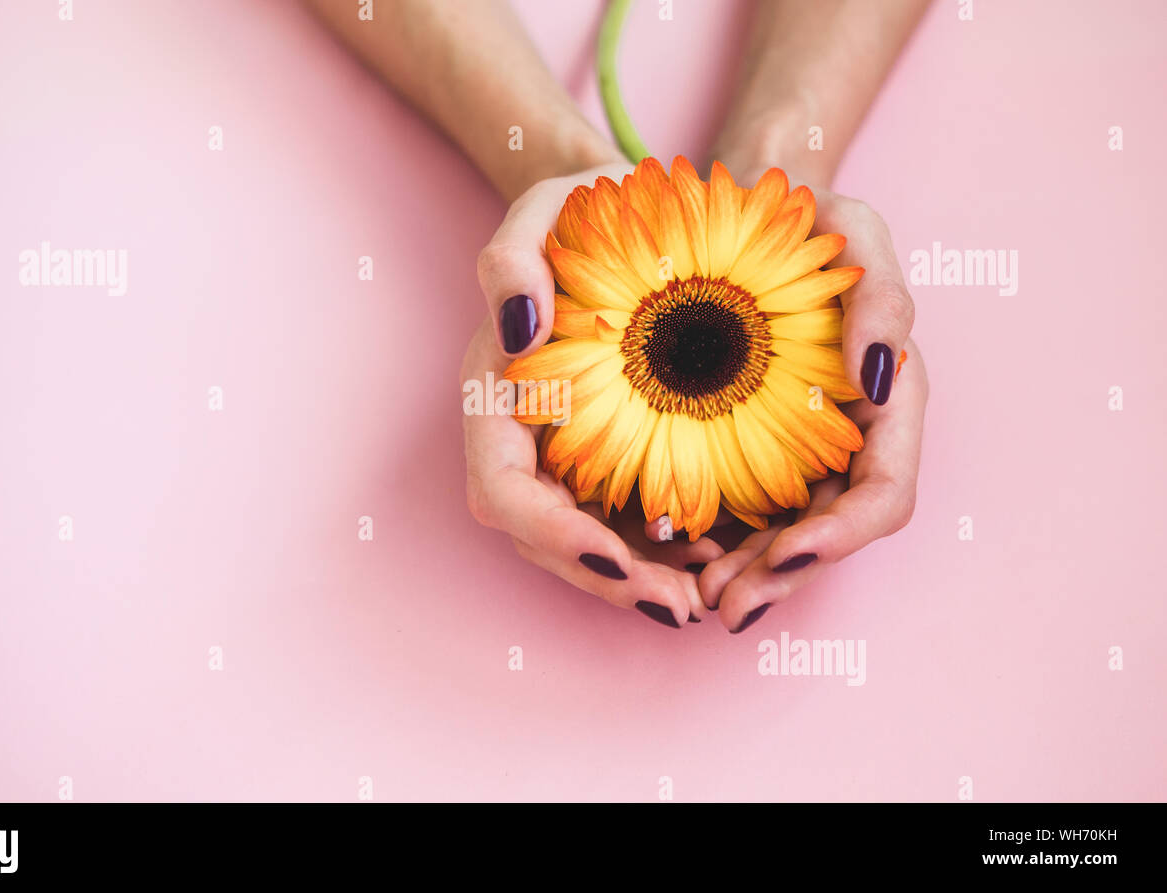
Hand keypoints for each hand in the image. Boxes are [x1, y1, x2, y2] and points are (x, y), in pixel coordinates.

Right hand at [464, 166, 726, 627]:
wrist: (622, 211)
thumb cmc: (581, 209)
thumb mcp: (542, 209)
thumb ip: (509, 260)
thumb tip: (519, 328)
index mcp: (494, 392)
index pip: (502, 489)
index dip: (551, 534)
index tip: (617, 560)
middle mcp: (523, 435)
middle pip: (545, 539)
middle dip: (608, 581)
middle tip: (684, 607)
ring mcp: (562, 452)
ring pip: (587, 544)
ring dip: (641, 580)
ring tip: (708, 597)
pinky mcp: (607, 455)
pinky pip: (625, 521)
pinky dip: (665, 550)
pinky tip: (720, 554)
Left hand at [689, 184, 927, 631]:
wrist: (754, 213)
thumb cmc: (813, 219)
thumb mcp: (857, 233)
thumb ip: (882, 299)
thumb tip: (879, 379)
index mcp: (891, 404)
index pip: (883, 494)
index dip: (841, 535)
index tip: (786, 552)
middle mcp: (853, 439)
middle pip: (829, 533)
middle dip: (781, 575)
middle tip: (721, 606)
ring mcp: (806, 450)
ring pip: (785, 534)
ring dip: (746, 573)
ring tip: (695, 597)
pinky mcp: (755, 446)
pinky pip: (743, 509)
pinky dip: (716, 538)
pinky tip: (672, 552)